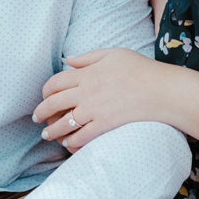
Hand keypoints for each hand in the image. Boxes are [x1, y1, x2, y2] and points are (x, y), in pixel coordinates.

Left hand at [33, 48, 161, 151]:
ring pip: (64, 123)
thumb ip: (87, 57)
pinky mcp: (105, 125)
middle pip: (54, 103)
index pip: (56, 82)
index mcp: (87, 73)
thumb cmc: (140, 68)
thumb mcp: (112, 54)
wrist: (161, 90)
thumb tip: (67, 60)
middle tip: (37, 118)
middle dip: (41, 112)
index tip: (44, 96)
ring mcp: (95, 109)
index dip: (45, 90)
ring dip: (52, 131)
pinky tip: (67, 144)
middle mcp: (86, 92)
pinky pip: (82, 136)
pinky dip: (71, 142)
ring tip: (46, 136)